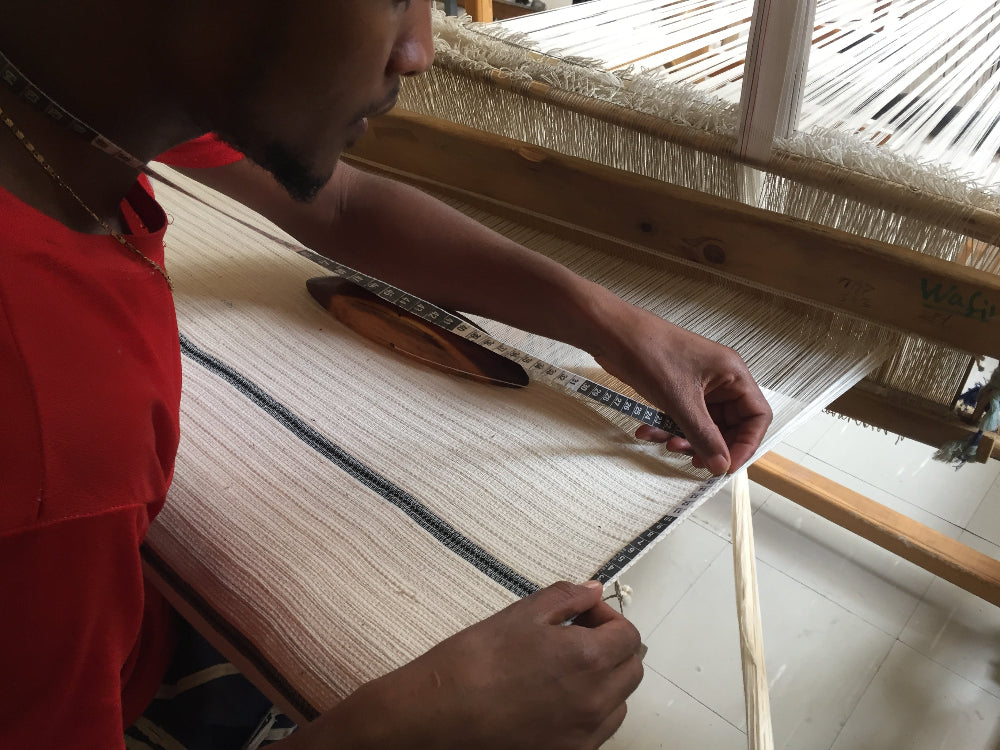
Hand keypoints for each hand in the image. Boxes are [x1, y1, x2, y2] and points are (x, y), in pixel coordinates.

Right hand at [290, 581, 642, 749]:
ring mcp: (583, 734)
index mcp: (588, 659)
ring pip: (618, 703)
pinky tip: (554, 699)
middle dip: (612, 647)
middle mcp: (595, 701)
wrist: (436, 716)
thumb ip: (566, 598)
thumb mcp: (520, 614)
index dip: (608, 618)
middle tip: (576, 636)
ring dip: (604, 681)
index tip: (583, 615)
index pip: (628, 635)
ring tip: (563, 669)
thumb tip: (593, 591)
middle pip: (631, 670)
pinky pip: (597, 731)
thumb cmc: (472, 663)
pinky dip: (589, 711)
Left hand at [591, 303, 771, 475]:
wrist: (613, 334)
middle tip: (694, 461)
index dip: (745, 444)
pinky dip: (667, 429)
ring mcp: (699, 386)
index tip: (726, 465)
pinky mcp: (678, 390)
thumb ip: (703, 436)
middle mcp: (721, 380)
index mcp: (733, 374)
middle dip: (711, 446)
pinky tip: (647, 431)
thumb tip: (721, 465)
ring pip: (704, 426)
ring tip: (668, 443)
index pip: (757, 417)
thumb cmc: (650, 351)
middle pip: (731, 425)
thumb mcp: (680, 401)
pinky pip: (682, 419)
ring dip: (686, 439)